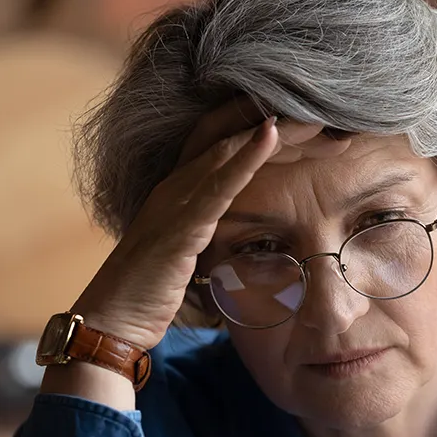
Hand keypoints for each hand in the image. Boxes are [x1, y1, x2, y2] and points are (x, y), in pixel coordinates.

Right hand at [69, 100, 351, 350]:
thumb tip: (248, 251)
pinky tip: (271, 133)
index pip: (223, 144)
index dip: (263, 129)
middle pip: (229, 136)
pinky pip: (217, 183)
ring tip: (313, 116)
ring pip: (227, 149)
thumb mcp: (189, 259)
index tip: (308, 126)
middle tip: (325, 114)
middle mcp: (174, 186)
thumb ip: (211, 242)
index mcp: (177, 192)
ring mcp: (174, 201)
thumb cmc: (150, 295)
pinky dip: (246, 156)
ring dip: (273, 131)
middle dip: (276, 121)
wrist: (112, 322)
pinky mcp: (179, 225)